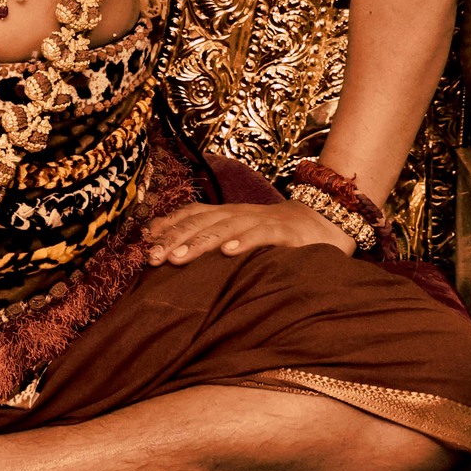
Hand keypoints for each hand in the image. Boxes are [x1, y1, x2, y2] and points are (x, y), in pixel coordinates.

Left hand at [144, 199, 355, 264]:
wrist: (326, 221)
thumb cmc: (277, 236)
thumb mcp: (241, 236)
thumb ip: (213, 239)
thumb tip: (173, 254)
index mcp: (227, 213)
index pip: (191, 215)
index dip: (167, 227)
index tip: (144, 245)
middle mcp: (239, 213)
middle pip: (201, 222)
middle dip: (174, 239)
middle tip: (152, 258)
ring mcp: (261, 220)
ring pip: (225, 228)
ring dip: (199, 242)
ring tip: (178, 257)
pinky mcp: (285, 232)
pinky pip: (261, 235)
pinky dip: (244, 241)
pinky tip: (229, 252)